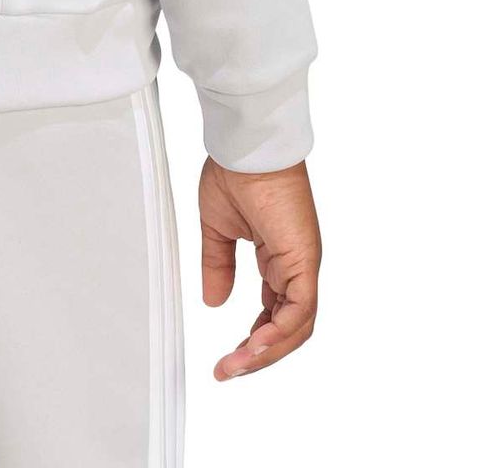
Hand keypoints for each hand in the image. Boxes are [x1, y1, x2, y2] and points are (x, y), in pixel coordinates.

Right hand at [198, 156, 320, 379]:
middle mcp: (296, 267)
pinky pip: (298, 310)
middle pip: (288, 329)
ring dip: (266, 351)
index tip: (230, 356)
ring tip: (236, 365)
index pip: (275, 313)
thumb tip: (214, 301)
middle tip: (229, 370)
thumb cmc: (234, 173)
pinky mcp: (303, 261)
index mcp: (279, 259)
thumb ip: (218, 266)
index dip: (255, 338)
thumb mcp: (217, 229)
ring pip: (296, 327)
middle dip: (259, 355)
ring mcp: (303, 265)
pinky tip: (255, 345)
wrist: (245, 149)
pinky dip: (279, 332)